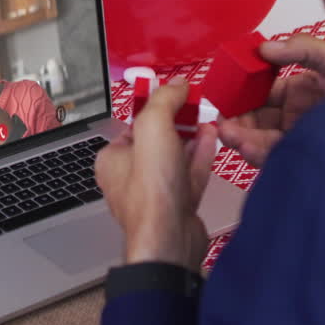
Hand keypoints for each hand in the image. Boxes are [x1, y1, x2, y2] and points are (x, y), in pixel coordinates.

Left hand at [95, 77, 217, 268]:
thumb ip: (164, 101)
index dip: (155, 106)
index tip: (173, 92)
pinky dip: (200, 155)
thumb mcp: (153, 129)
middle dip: (176, 120)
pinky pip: (190, 174)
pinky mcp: (178, 204)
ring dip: (191, 135)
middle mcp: (131, 177)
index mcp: (113, 159)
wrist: (171, 240)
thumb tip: (176, 84)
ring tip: (206, 116)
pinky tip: (211, 138)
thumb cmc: (151, 194)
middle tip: (194, 102)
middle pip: (155, 139)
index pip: (132, 123)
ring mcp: (156, 192)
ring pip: (175, 156)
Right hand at [217, 35, 324, 167]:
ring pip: (261, 139)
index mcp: (301, 90)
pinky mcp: (303, 157)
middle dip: (236, 119)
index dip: (244, 92)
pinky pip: (273, 156)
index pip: (263, 92)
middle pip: (256, 118)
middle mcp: (297, 115)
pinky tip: (243, 145)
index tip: (228, 90)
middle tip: (221, 118)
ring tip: (226, 133)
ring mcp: (299, 137)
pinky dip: (255, 152)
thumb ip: (302, 48)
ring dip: (240, 137)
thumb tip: (265, 48)